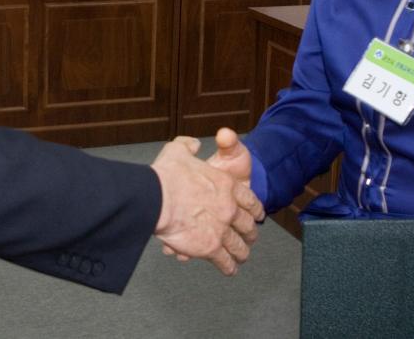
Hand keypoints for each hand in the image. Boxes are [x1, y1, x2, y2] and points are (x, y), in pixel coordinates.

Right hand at [150, 136, 261, 274]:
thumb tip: (193, 144)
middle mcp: (229, 208)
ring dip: (242, 252)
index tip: (257, 215)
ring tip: (241, 256)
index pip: (250, 200)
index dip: (255, 209)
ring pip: (239, 246)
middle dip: (250, 232)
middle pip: (248, 225)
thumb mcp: (179, 149)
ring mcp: (221, 229)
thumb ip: (189, 145)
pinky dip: (228, 267)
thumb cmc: (166, 174)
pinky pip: (225, 262)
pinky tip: (229, 269)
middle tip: (250, 236)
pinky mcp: (209, 248)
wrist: (156, 197)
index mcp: (227, 185)